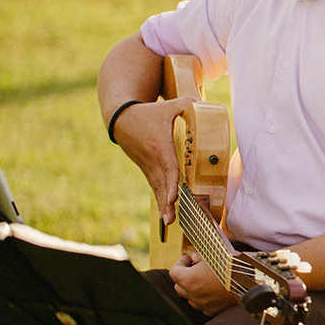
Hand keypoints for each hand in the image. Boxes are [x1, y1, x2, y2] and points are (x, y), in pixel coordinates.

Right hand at [112, 97, 193, 225]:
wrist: (120, 119)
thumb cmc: (147, 113)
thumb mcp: (168, 106)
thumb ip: (186, 103)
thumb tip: (204, 103)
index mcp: (160, 146)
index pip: (168, 167)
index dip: (172, 183)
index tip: (174, 197)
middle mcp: (153, 159)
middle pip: (162, 184)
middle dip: (167, 202)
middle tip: (171, 219)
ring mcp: (148, 165)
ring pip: (157, 187)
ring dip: (163, 205)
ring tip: (168, 221)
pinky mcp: (146, 168)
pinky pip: (154, 185)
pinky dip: (160, 198)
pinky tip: (164, 213)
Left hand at [169, 251, 238, 315]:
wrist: (249, 281)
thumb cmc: (231, 266)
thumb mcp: (213, 254)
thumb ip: (199, 256)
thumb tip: (193, 258)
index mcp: (189, 280)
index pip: (174, 272)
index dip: (180, 263)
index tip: (188, 259)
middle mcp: (192, 294)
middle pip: (178, 286)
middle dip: (184, 276)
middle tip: (195, 268)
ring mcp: (202, 304)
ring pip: (189, 297)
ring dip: (193, 288)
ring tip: (205, 278)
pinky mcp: (212, 310)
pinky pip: (201, 304)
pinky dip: (203, 297)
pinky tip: (212, 289)